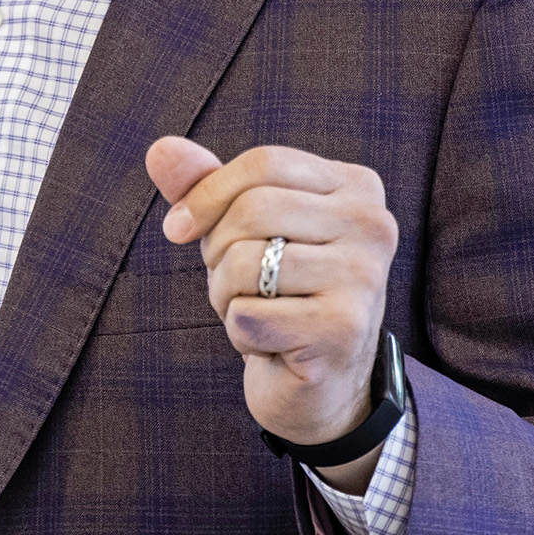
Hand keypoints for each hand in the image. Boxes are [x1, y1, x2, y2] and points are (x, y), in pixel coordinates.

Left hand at [144, 137, 398, 492]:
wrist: (318, 385)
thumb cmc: (277, 292)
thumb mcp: (240, 229)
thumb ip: (204, 184)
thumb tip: (160, 149)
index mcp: (357, 186)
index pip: (265, 164)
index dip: (207, 193)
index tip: (177, 227)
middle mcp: (373, 225)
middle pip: (254, 210)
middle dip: (217, 252)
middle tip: (233, 283)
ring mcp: (364, 278)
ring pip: (244, 263)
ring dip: (225, 296)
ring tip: (254, 313)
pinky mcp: (344, 330)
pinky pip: (247, 315)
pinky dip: (239, 332)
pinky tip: (269, 344)